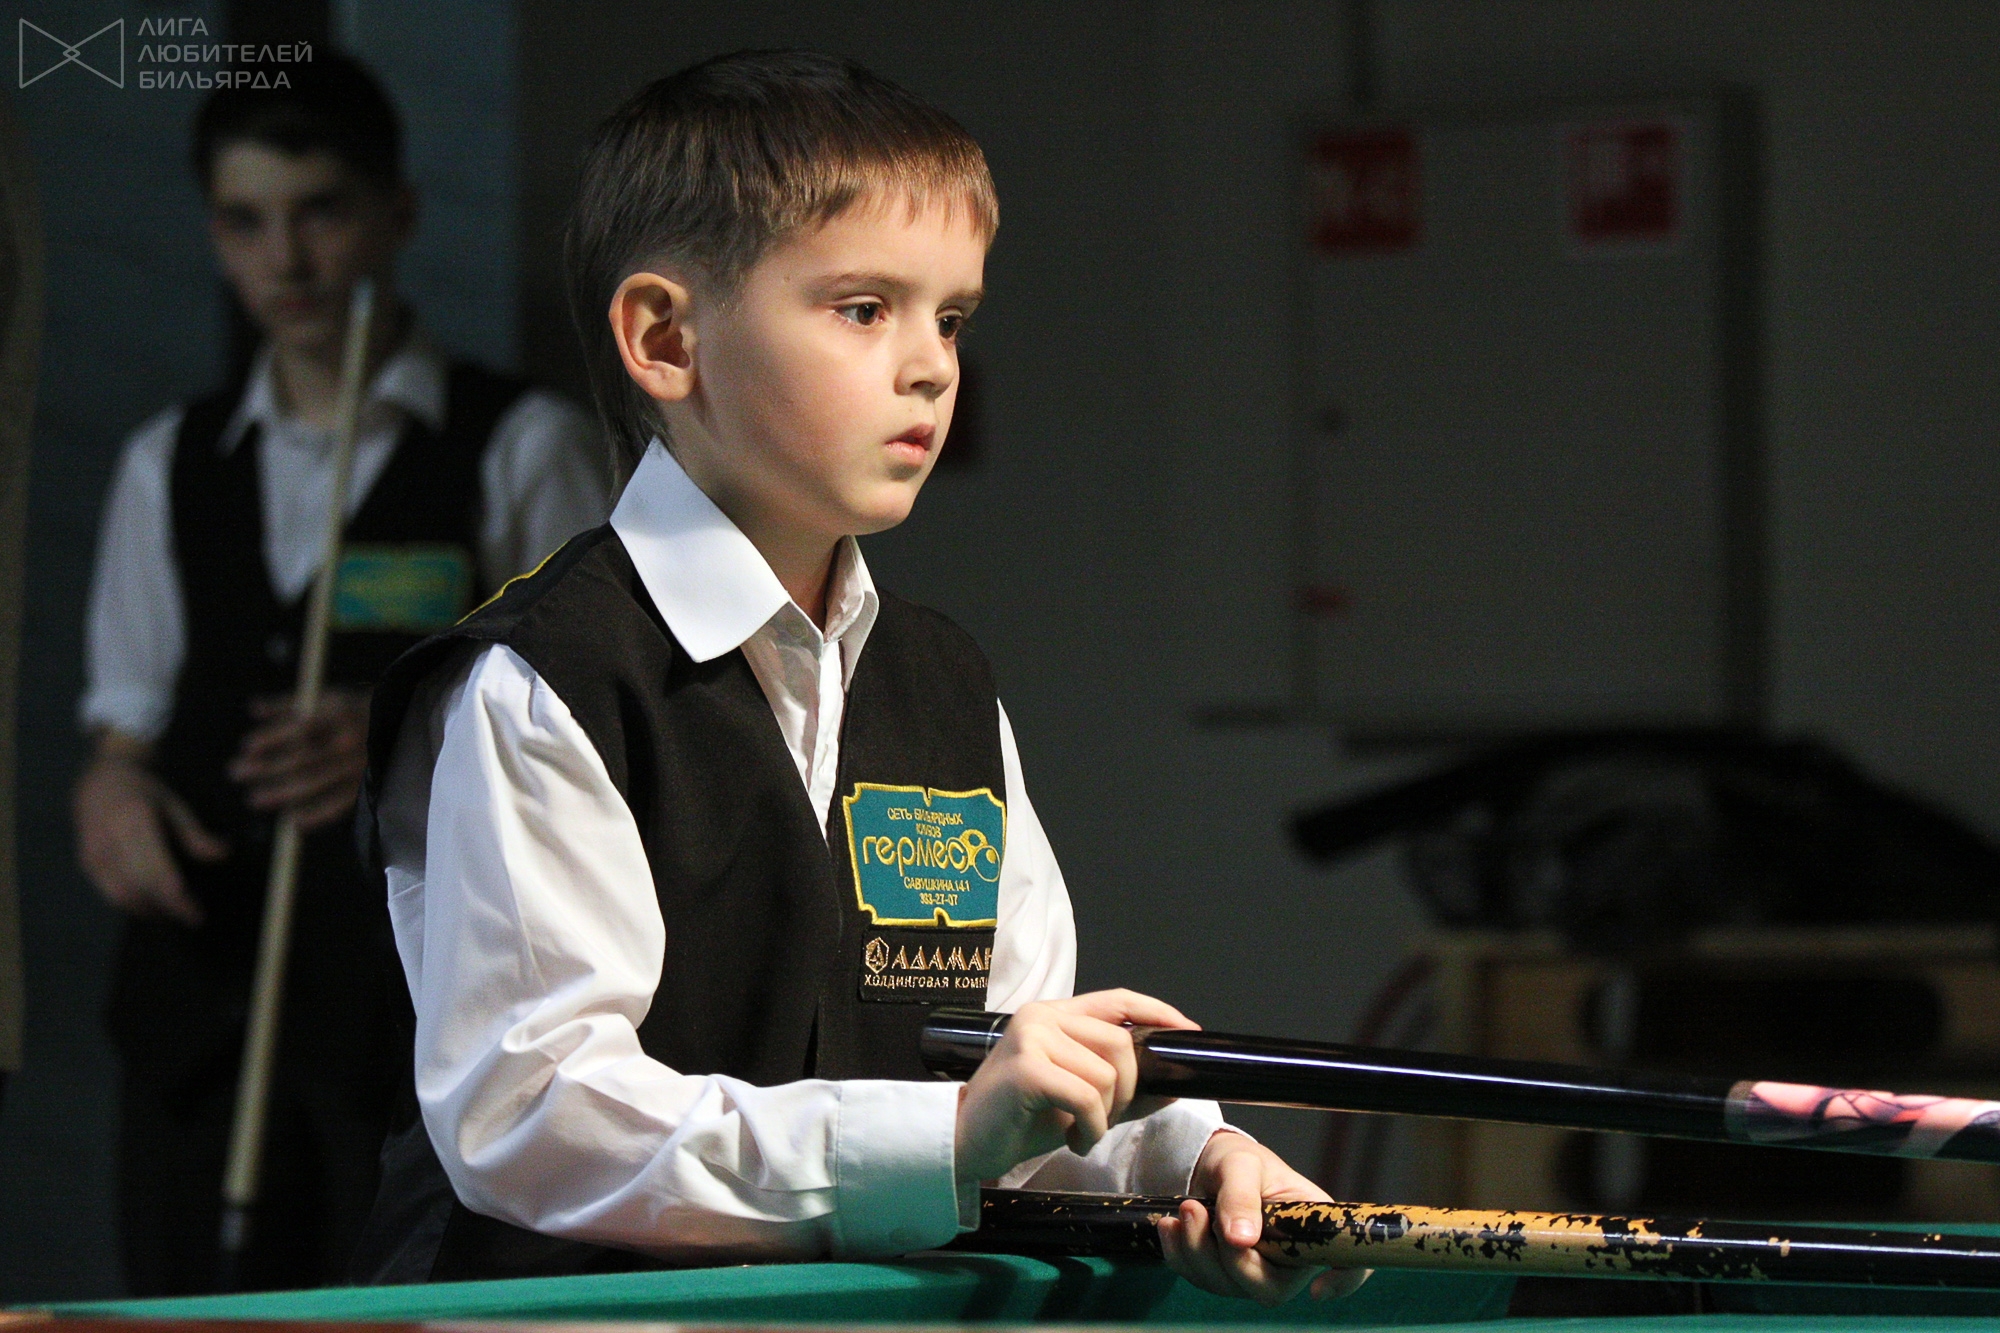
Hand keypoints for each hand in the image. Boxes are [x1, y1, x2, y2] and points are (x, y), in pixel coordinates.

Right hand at [74, 741, 227, 924]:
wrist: (101, 783)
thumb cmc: (145, 794)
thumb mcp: (175, 806)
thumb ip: (196, 835)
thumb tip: (224, 855)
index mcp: (135, 822)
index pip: (158, 874)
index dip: (178, 901)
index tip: (198, 916)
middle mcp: (110, 841)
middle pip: (140, 889)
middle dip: (168, 909)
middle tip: (192, 917)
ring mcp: (94, 854)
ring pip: (122, 897)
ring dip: (150, 910)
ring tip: (175, 913)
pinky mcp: (87, 864)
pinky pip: (110, 893)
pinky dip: (134, 904)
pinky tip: (154, 904)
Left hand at [227, 687, 369, 829]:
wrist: (407, 727)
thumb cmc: (357, 710)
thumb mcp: (328, 698)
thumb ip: (291, 704)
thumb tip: (254, 708)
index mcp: (339, 715)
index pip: (299, 729)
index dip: (271, 738)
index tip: (247, 747)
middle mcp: (348, 742)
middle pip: (301, 758)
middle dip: (266, 767)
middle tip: (235, 772)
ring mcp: (358, 767)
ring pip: (314, 784)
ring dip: (281, 793)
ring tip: (254, 799)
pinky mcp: (366, 787)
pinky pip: (339, 805)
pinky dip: (316, 816)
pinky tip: (293, 821)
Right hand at [953, 989, 1195, 1188]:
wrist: (964, 1143)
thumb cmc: (1020, 1120)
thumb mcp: (1079, 1100)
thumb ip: (1122, 1089)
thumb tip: (1174, 1084)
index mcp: (1054, 1015)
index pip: (1117, 999)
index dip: (1157, 1011)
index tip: (1188, 1033)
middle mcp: (1043, 1017)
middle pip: (1120, 1042)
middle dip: (1126, 1089)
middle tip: (1102, 1119)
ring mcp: (1032, 1038)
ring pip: (1106, 1075)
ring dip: (1104, 1117)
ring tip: (1079, 1133)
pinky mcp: (1027, 1069)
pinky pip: (1086, 1098)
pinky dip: (1090, 1128)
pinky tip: (1071, 1139)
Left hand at [1158, 1131, 1370, 1306]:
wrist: (1206, 1164)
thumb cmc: (1239, 1160)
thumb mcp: (1241, 1165)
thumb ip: (1241, 1197)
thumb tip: (1242, 1240)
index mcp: (1312, 1224)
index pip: (1349, 1260)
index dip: (1345, 1280)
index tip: (1318, 1290)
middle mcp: (1291, 1257)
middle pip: (1270, 1289)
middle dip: (1230, 1260)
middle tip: (1198, 1211)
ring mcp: (1258, 1271)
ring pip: (1229, 1287)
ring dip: (1197, 1251)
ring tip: (1184, 1208)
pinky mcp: (1226, 1276)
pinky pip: (1201, 1280)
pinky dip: (1181, 1255)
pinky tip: (1170, 1225)